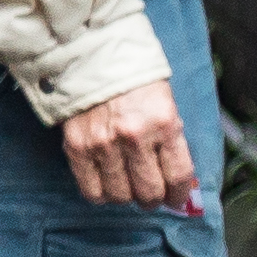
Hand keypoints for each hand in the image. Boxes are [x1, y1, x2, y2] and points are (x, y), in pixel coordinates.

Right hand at [57, 79, 204, 213]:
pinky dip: (102, 194)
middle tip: (151, 192)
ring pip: (121, 196)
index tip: (176, 198)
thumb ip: (171, 143)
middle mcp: (134, 137)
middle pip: (149, 192)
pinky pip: (92, 190)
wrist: (92, 58)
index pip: (178, 176)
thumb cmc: (135, 82)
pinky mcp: (77, 148)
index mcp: (163, 124)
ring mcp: (103, 144)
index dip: (179, 194)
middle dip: (154, 198)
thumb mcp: (166, 106)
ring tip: (127, 185)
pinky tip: (106, 183)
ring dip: (127, 196)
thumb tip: (176, 182)